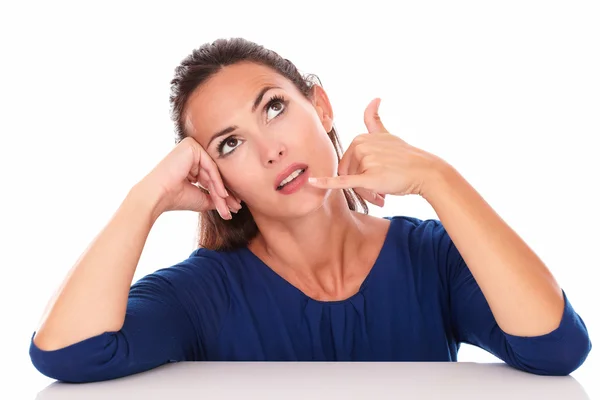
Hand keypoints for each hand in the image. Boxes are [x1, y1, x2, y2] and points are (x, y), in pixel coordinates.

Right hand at [139, 137, 240, 218]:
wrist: (158, 196)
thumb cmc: (175, 198)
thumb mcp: (201, 198)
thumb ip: (215, 197)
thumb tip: (232, 204)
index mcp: (190, 164)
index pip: (211, 178)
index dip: (223, 194)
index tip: (233, 207)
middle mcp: (190, 154)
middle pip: (213, 174)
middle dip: (226, 194)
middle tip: (236, 207)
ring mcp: (190, 148)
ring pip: (213, 171)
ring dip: (222, 191)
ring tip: (230, 206)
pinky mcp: (191, 146)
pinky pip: (209, 165)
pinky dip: (217, 181)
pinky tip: (223, 195)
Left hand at [307, 98, 443, 205]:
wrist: (425, 172)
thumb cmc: (405, 158)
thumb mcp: (387, 135)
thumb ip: (375, 120)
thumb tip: (375, 98)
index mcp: (360, 138)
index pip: (348, 162)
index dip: (359, 174)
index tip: (376, 178)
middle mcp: (361, 145)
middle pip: (348, 173)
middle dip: (362, 186)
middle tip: (381, 190)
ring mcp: (365, 160)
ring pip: (353, 185)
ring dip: (367, 194)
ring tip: (383, 193)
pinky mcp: (369, 177)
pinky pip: (343, 182)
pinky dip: (326, 183)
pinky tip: (313, 183)